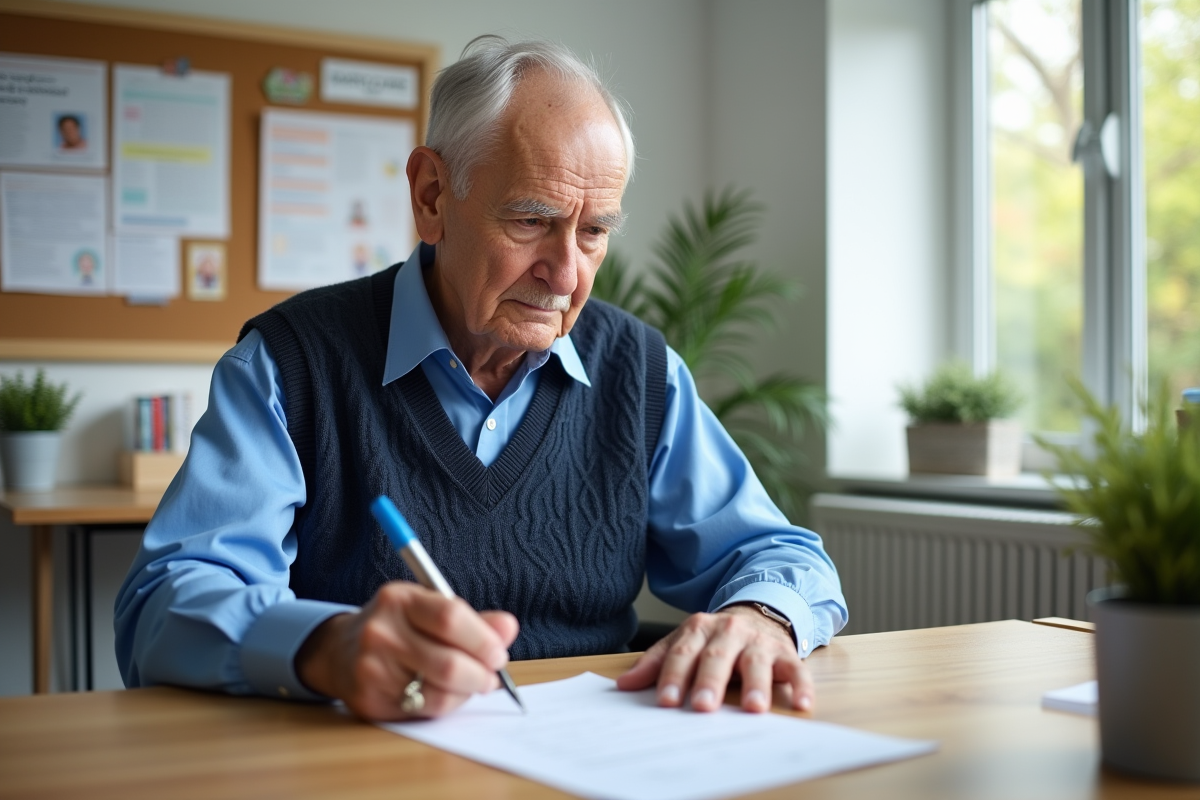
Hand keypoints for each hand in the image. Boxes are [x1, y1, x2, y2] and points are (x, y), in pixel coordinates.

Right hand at [295, 581, 518, 720]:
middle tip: (492, 675)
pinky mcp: (369, 700)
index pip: (451, 617)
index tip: (499, 653)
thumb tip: (508, 628)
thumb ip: (473, 620)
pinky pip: (423, 710)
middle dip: (481, 674)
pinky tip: (446, 694)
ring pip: (439, 693)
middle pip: (448, 663)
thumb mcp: (429, 609)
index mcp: (400, 599)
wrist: (338, 651)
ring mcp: (371, 668)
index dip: (484, 640)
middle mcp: (381, 632)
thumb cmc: (398, 628)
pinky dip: (445, 705)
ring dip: (466, 693)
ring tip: (471, 684)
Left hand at [616, 604, 812, 713]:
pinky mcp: (785, 652)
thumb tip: (624, 686)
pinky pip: (796, 668)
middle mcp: (729, 631)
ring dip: (755, 684)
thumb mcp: (683, 643)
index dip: (674, 677)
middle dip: (710, 682)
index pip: (683, 654)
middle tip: (703, 706)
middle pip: (717, 657)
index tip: (667, 701)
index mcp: (699, 629)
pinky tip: (802, 703)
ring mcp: (758, 641)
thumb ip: (656, 663)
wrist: (758, 612)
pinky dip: (801, 685)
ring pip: (756, 661)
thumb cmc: (715, 639)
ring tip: (753, 707)